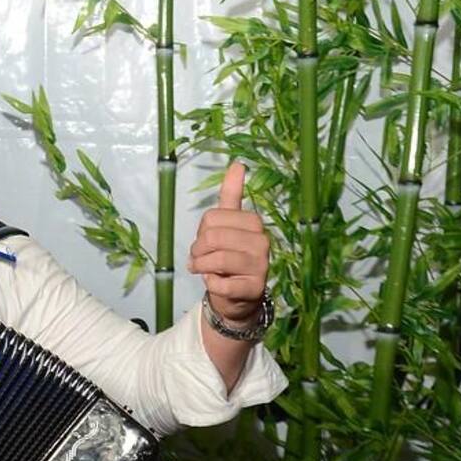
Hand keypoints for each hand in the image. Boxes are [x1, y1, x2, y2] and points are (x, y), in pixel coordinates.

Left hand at [187, 161, 269, 323]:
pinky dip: (211, 285)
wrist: (236, 297)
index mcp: (253, 222)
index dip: (201, 231)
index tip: (204, 241)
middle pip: (213, 237)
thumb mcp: (226, 225)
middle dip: (198, 250)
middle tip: (199, 259)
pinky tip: (216, 283)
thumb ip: (231, 196)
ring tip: (203, 270)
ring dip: (202, 267)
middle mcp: (262, 241)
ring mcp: (261, 265)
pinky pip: (220, 283)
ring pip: (218, 259)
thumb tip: (238, 163)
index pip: (212, 217)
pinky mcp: (255, 287)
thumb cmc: (227, 258)